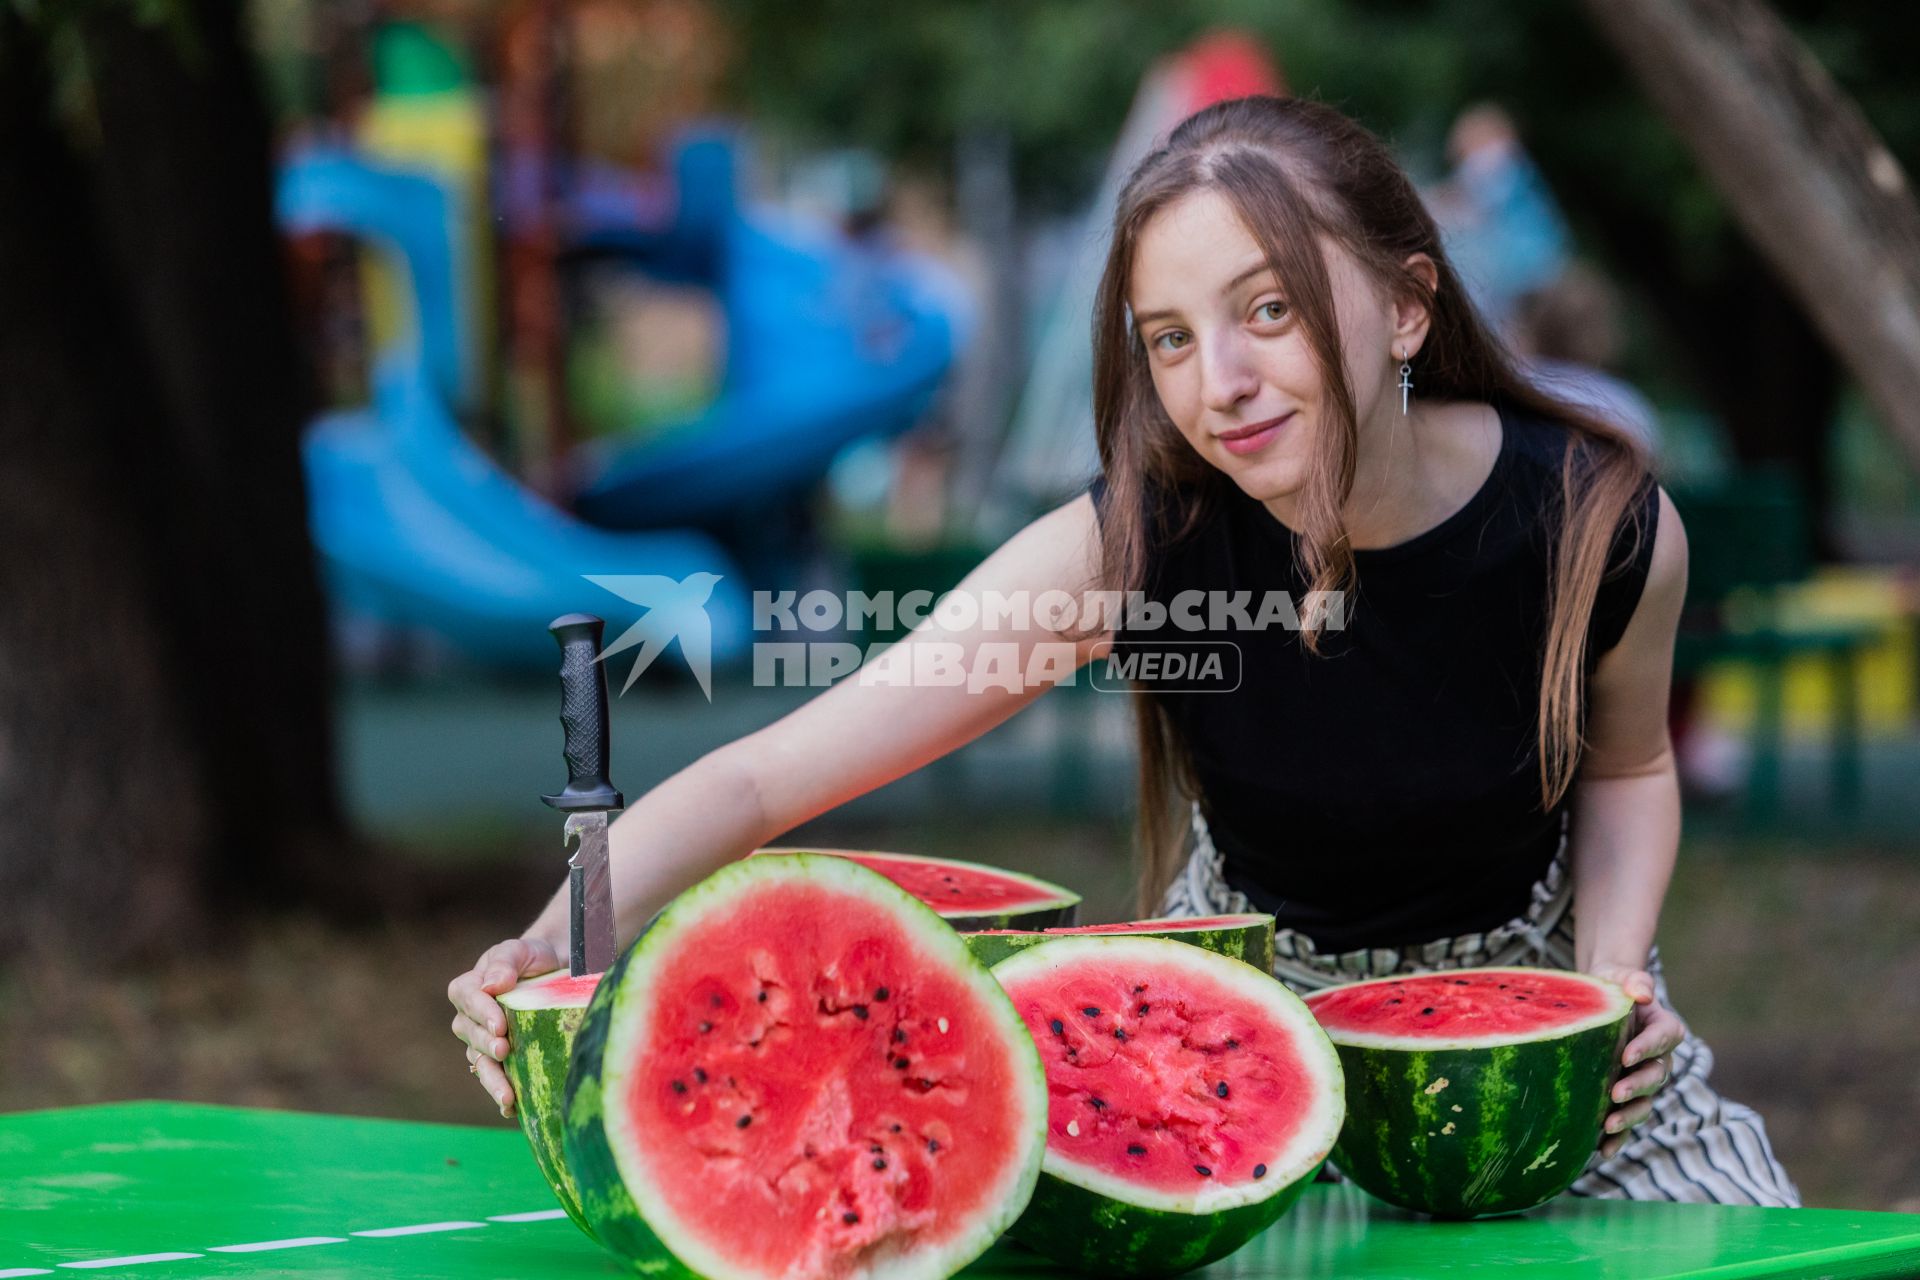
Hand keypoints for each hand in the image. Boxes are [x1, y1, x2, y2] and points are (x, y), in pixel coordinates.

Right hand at [447, 937, 562, 1118]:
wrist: (551, 974)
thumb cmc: (532, 959)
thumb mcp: (521, 951)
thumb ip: (505, 961)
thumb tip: (491, 984)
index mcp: (469, 988)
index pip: (468, 999)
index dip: (481, 1013)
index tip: (500, 1025)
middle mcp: (470, 1019)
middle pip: (471, 1035)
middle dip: (486, 1045)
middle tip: (504, 1051)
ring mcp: (483, 1042)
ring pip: (480, 1064)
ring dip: (492, 1081)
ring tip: (507, 1097)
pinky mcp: (499, 1060)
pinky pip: (495, 1078)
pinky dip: (502, 1094)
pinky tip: (513, 1109)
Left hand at [1588, 964, 1686, 1159]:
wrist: (1599, 1001)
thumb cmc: (1612, 985)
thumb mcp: (1621, 976)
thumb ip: (1634, 980)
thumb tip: (1643, 992)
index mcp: (1663, 1027)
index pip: (1663, 1038)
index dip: (1649, 1047)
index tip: (1627, 1055)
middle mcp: (1659, 1058)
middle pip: (1656, 1076)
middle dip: (1638, 1086)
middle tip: (1616, 1093)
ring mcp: (1643, 1080)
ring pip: (1645, 1103)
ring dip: (1629, 1117)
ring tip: (1608, 1126)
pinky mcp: (1626, 1097)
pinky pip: (1627, 1121)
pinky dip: (1617, 1138)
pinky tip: (1601, 1151)